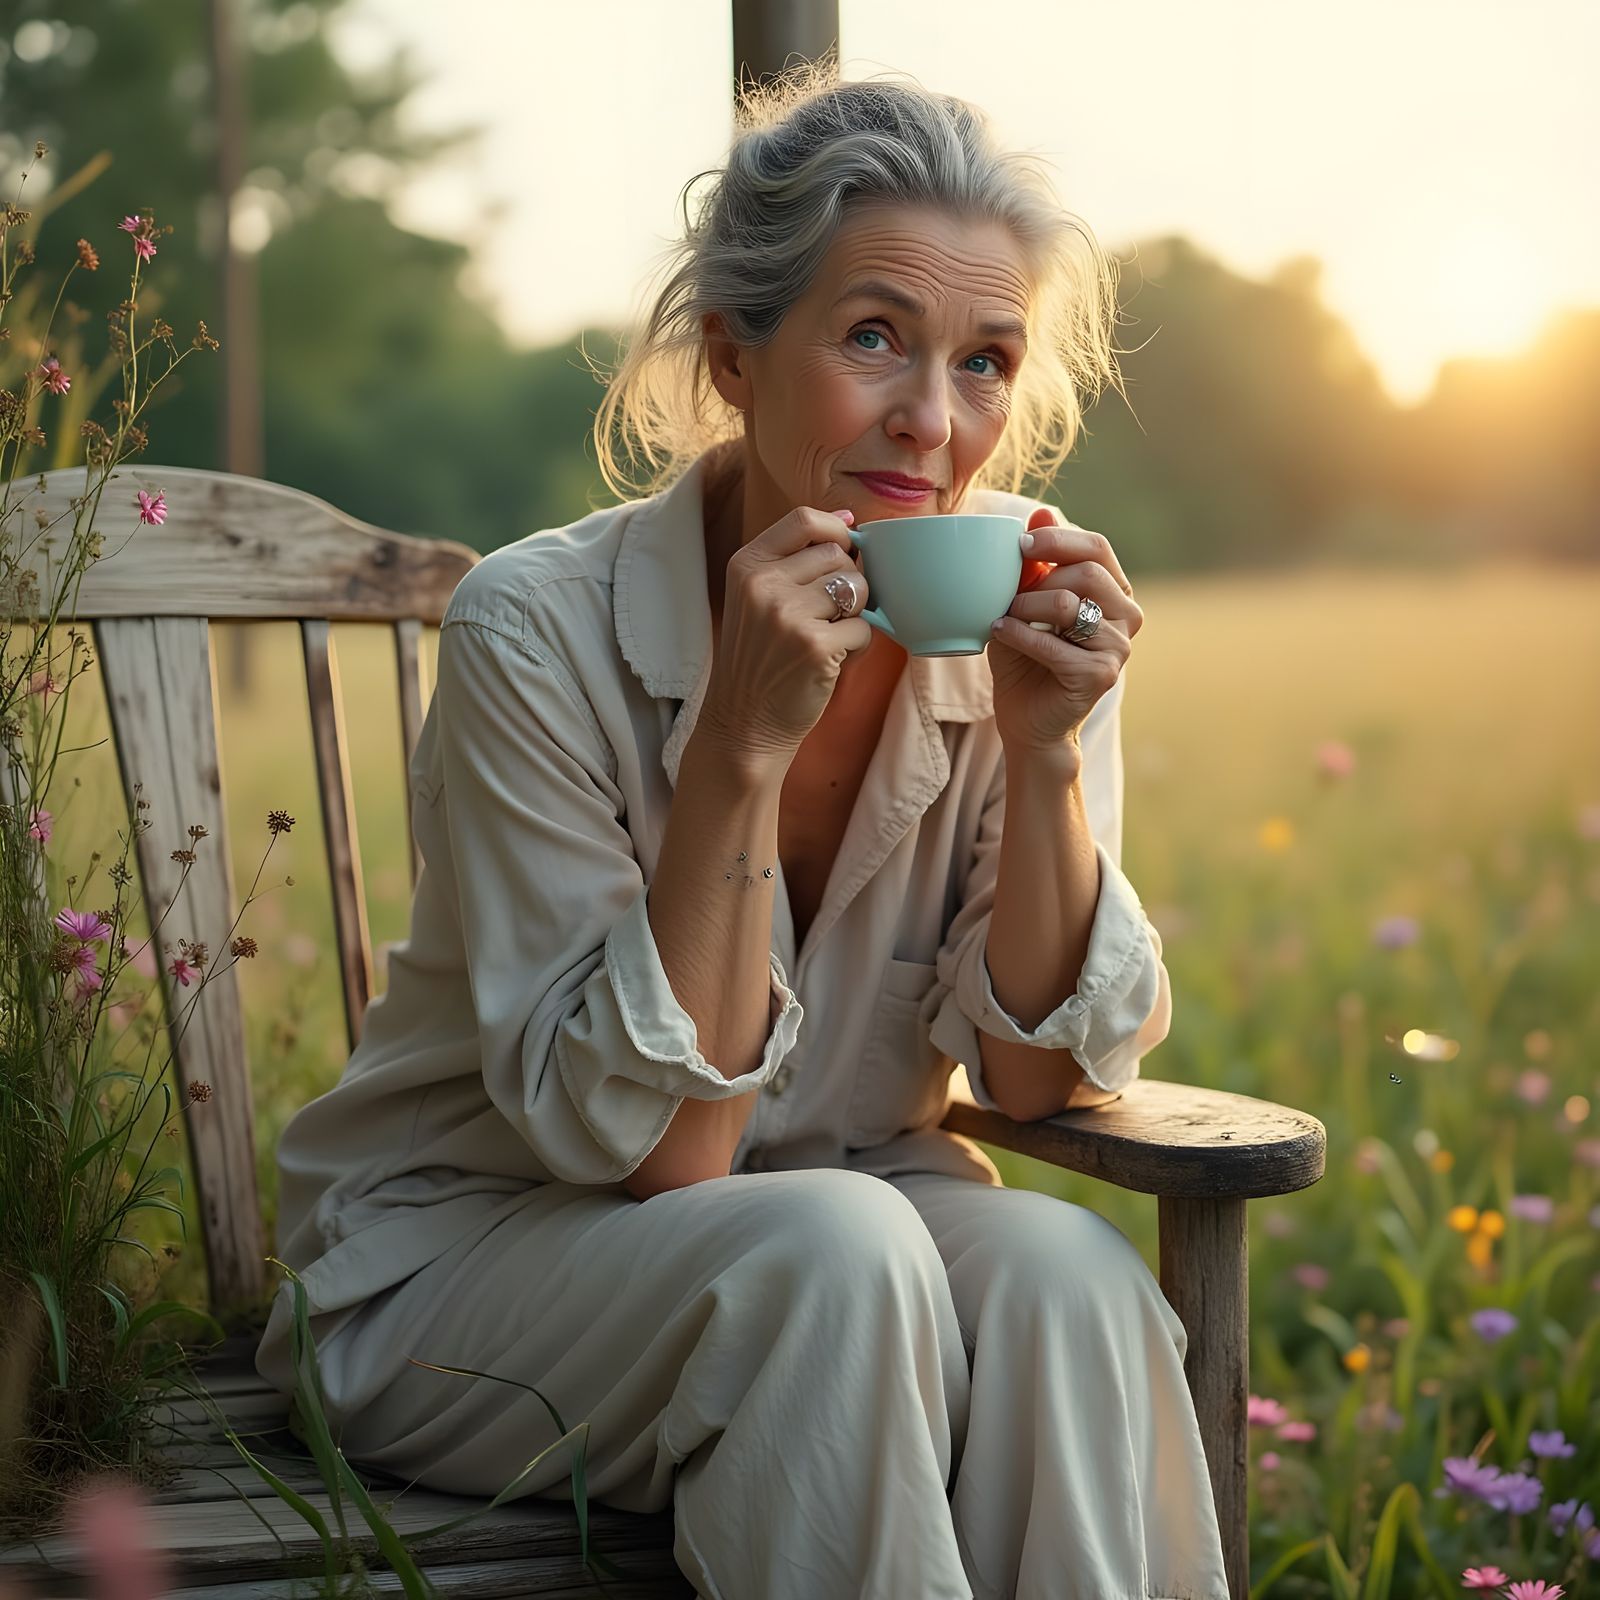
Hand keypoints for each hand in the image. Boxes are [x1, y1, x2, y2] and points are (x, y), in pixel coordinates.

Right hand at [696, 506, 871, 777]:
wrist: (742, 724)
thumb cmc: (759, 660)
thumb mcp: (756, 600)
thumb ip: (795, 560)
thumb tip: (850, 519)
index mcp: (746, 565)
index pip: (805, 520)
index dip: (836, 531)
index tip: (843, 551)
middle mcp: (763, 584)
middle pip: (839, 556)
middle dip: (847, 585)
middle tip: (826, 617)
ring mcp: (788, 614)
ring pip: (857, 589)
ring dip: (855, 615)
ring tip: (829, 638)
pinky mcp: (816, 646)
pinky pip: (865, 629)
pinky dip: (858, 648)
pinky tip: (832, 662)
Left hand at [986, 506, 1142, 756]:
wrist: (1026, 719)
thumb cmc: (1025, 658)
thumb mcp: (1024, 603)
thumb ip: (1036, 564)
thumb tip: (1041, 512)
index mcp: (1114, 591)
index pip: (1098, 547)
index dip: (1059, 539)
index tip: (1020, 545)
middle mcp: (1126, 616)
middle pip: (1088, 572)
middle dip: (1039, 579)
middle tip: (1007, 594)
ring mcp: (1118, 647)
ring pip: (1071, 605)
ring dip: (1027, 607)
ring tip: (1003, 616)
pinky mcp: (1101, 675)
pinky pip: (1055, 645)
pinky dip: (1019, 635)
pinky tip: (999, 633)